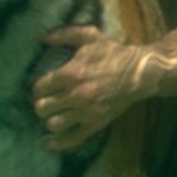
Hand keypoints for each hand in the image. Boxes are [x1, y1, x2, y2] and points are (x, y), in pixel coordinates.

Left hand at [32, 26, 151, 151]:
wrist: (139, 73)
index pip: (40, 88)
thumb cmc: (113, 54)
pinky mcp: (96, 124)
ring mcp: (86, 112)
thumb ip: (64, 34)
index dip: (38, 88)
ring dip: (50, 119)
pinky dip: (57, 143)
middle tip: (47, 101)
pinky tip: (47, 142)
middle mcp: (75, 95)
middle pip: (42, 107)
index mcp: (71, 74)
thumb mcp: (89, 36)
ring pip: (53, 123)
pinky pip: (72, 138)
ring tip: (54, 114)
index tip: (42, 88)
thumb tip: (41, 38)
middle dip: (41, 104)